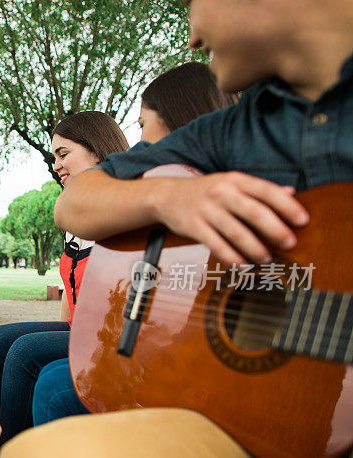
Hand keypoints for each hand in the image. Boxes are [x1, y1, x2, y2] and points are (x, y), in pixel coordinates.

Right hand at [154, 172, 308, 264]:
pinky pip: (216, 245)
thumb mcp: (232, 183)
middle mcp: (221, 192)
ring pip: (236, 232)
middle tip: (290, 243)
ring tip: (267, 258)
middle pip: (254, 212)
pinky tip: (243, 264)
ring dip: (255, 248)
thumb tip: (291, 193)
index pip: (266, 191)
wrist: (167, 196)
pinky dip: (232, 257)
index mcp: (235, 180)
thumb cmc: (206, 191)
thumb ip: (259, 189)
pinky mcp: (193, 226)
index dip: (287, 206)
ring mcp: (206, 209)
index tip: (303, 221)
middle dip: (275, 230)